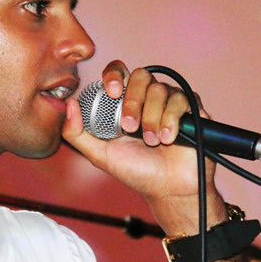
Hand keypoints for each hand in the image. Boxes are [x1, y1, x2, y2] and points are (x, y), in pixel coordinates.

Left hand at [63, 60, 225, 233]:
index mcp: (125, 102)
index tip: (112, 93)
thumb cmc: (136, 172)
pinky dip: (171, 120)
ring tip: (152, 142)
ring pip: (160, 89)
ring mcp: (170, 101)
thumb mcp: (99, 155)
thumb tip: (69, 103)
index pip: (118, 72)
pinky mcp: (192, 109)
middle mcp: (148, 97)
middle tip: (131, 128)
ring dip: (152, 118)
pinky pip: (181, 99)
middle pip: (140, 75)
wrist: (169, 189)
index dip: (114, 75)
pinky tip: (168, 139)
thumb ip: (76, 133)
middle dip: (133, 101)